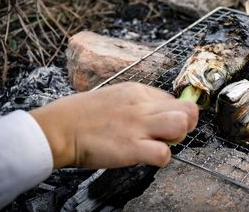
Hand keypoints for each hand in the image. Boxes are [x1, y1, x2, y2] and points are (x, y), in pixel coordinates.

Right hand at [29, 82, 198, 168]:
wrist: (60, 127)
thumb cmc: (84, 114)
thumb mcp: (115, 95)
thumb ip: (139, 102)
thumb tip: (160, 111)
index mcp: (138, 91)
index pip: (174, 99)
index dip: (174, 113)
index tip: (164, 123)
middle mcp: (142, 106)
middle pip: (188, 109)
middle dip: (187, 124)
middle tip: (171, 133)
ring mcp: (138, 126)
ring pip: (182, 125)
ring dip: (178, 137)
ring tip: (161, 142)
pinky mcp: (131, 148)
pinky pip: (164, 153)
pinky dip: (162, 158)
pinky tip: (148, 156)